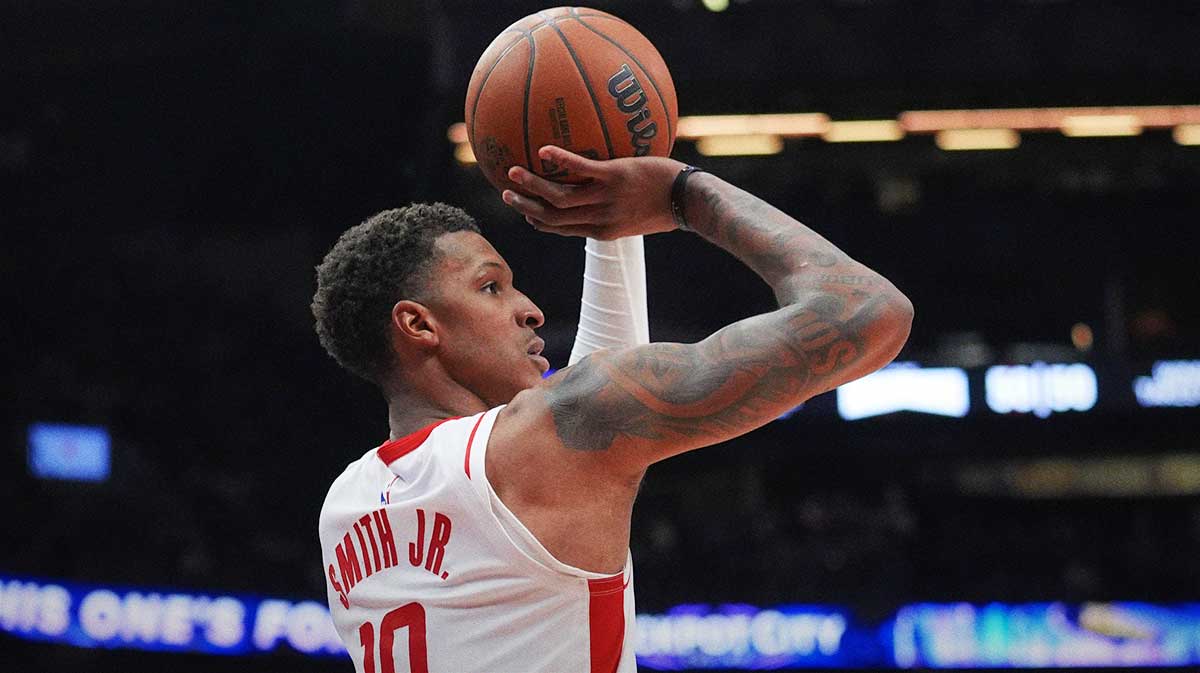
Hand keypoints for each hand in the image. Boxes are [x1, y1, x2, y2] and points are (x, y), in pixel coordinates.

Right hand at [501, 145, 686, 239]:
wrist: (690, 201)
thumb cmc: (670, 206)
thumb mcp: (642, 217)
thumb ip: (621, 211)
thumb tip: (614, 199)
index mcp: (603, 230)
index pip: (563, 230)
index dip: (541, 223)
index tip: (527, 214)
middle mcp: (599, 218)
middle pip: (553, 217)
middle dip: (527, 207)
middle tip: (507, 194)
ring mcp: (606, 198)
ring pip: (559, 198)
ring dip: (533, 186)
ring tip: (513, 172)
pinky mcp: (615, 177)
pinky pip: (581, 170)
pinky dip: (560, 161)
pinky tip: (544, 149)